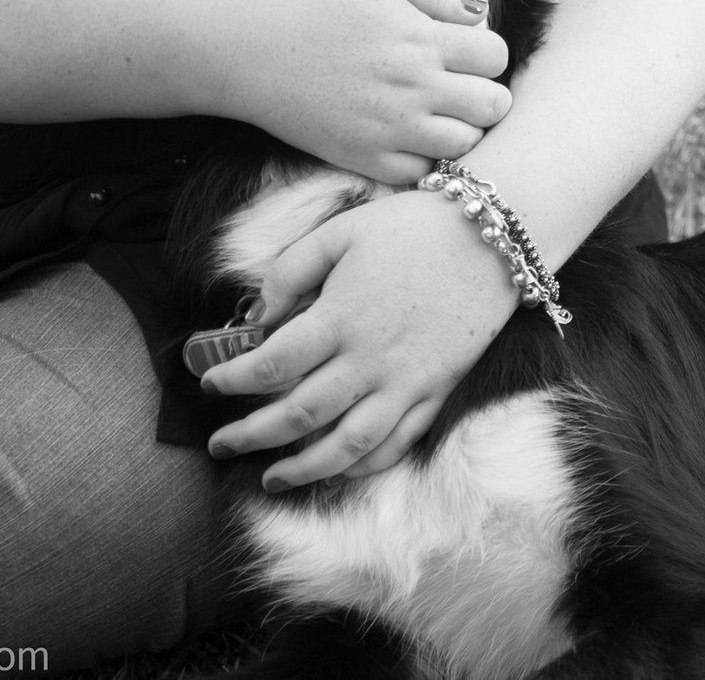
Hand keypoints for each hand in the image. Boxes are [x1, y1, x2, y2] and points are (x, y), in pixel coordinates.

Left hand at [201, 190, 519, 485]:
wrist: (493, 237)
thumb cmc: (413, 226)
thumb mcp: (342, 231)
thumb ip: (292, 269)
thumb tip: (260, 312)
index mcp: (339, 318)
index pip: (269, 365)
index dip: (231, 380)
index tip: (210, 385)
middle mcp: (368, 361)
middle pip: (298, 415)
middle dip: (251, 436)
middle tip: (220, 445)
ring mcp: (406, 383)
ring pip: (345, 446)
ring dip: (302, 469)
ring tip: (271, 478)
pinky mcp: (437, 391)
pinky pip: (398, 443)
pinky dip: (364, 466)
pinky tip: (340, 471)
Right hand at [220, 0, 510, 182]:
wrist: (243, 43)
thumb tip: (477, 13)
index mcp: (421, 38)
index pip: (496, 56)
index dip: (487, 53)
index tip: (466, 52)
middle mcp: (414, 87)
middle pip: (493, 105)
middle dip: (487, 94)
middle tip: (462, 87)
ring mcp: (390, 128)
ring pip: (466, 145)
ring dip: (461, 129)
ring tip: (438, 115)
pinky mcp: (362, 158)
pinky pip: (420, 173)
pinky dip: (423, 159)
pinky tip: (408, 138)